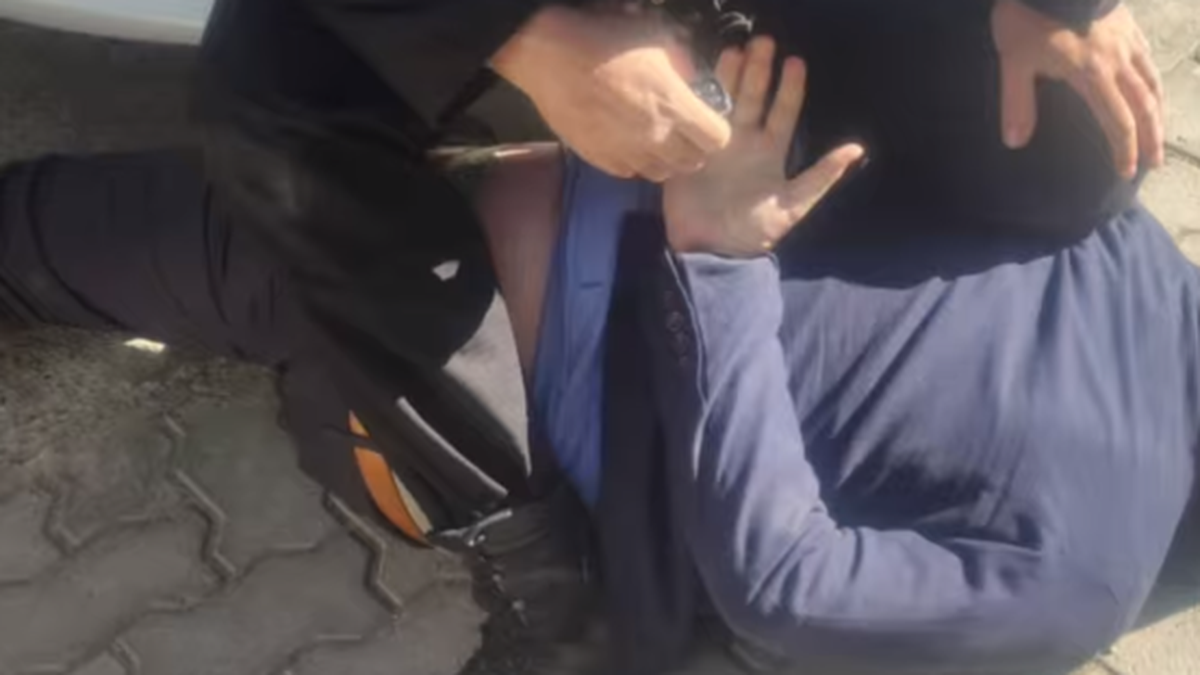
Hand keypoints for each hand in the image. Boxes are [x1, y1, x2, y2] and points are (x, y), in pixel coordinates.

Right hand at [492, 5, 730, 181]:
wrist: (550, 55)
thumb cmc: (604, 39)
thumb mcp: (658, 37)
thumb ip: (683, 64)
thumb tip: (693, 78)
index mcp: (674, 106)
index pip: (716, 139)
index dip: (715, 129)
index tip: (706, 118)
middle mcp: (654, 137)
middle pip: (692, 162)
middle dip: (694, 147)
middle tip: (684, 129)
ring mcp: (626, 152)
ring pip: (661, 173)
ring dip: (665, 159)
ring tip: (657, 138)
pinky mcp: (600, 159)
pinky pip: (629, 172)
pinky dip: (635, 162)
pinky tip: (628, 141)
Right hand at [663, 37, 864, 257]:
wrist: (711, 252)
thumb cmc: (753, 232)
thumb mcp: (793, 206)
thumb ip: (821, 176)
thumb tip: (857, 149)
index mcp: (770, 153)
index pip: (782, 113)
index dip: (789, 88)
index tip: (795, 62)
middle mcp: (744, 143)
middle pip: (753, 99)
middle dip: (758, 71)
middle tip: (762, 43)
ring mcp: (716, 145)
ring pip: (724, 103)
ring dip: (728, 78)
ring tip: (732, 51)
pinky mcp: (691, 152)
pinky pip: (694, 121)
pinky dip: (696, 101)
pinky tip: (697, 81)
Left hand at [992, 0, 1163, 178]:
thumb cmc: (1029, 15)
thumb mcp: (1014, 61)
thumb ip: (1017, 102)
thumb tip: (1015, 142)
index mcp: (1092, 74)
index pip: (1117, 121)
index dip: (1124, 149)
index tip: (1127, 171)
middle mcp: (1117, 61)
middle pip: (1144, 106)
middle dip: (1150, 138)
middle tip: (1154, 163)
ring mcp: (1126, 41)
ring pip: (1152, 81)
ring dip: (1158, 111)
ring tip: (1158, 131)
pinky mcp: (1128, 25)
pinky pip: (1147, 58)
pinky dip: (1153, 79)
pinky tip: (1150, 85)